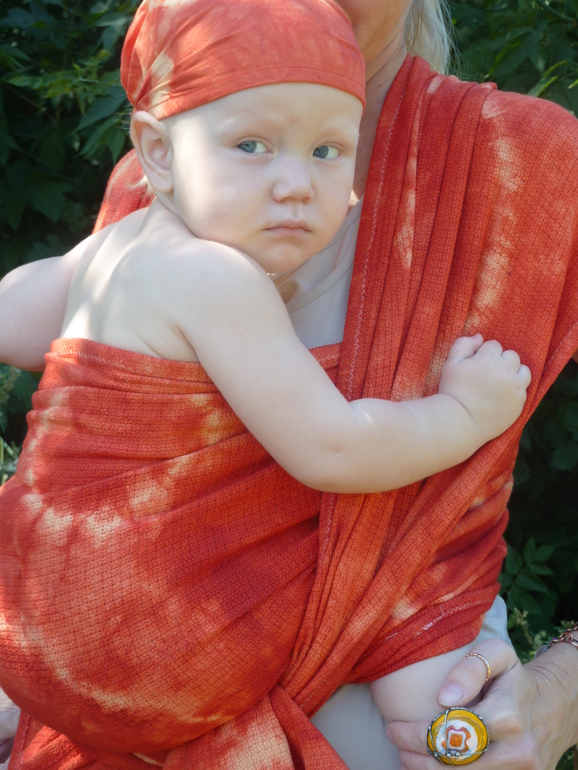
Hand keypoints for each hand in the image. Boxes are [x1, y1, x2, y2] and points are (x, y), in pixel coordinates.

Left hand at [385, 638, 577, 768]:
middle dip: (418, 758)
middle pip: (455, 765)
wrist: (555, 705)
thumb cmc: (515, 677)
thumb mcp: (497, 654)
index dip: (415, 734)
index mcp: (507, 715)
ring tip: (410, 758)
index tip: (393, 727)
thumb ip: (470, 667)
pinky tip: (434, 767)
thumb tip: (443, 697)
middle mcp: (518, 750)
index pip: (450, 732)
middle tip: (398, 745)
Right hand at [439, 335, 530, 446]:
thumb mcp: (451, 364)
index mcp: (490, 358)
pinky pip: (524, 388)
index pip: (493, 345)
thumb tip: (479, 337)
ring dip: (513, 372)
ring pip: (523, 370)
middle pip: (511, 356)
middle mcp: (507, 370)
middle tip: (486, 374)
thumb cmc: (452, 391)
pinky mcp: (520, 403)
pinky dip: (516, 388)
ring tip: (499, 382)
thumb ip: (464, 345)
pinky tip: (502, 395)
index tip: (474, 366)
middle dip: (500, 361)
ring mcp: (516, 387)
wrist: (460, 422)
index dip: (483, 354)